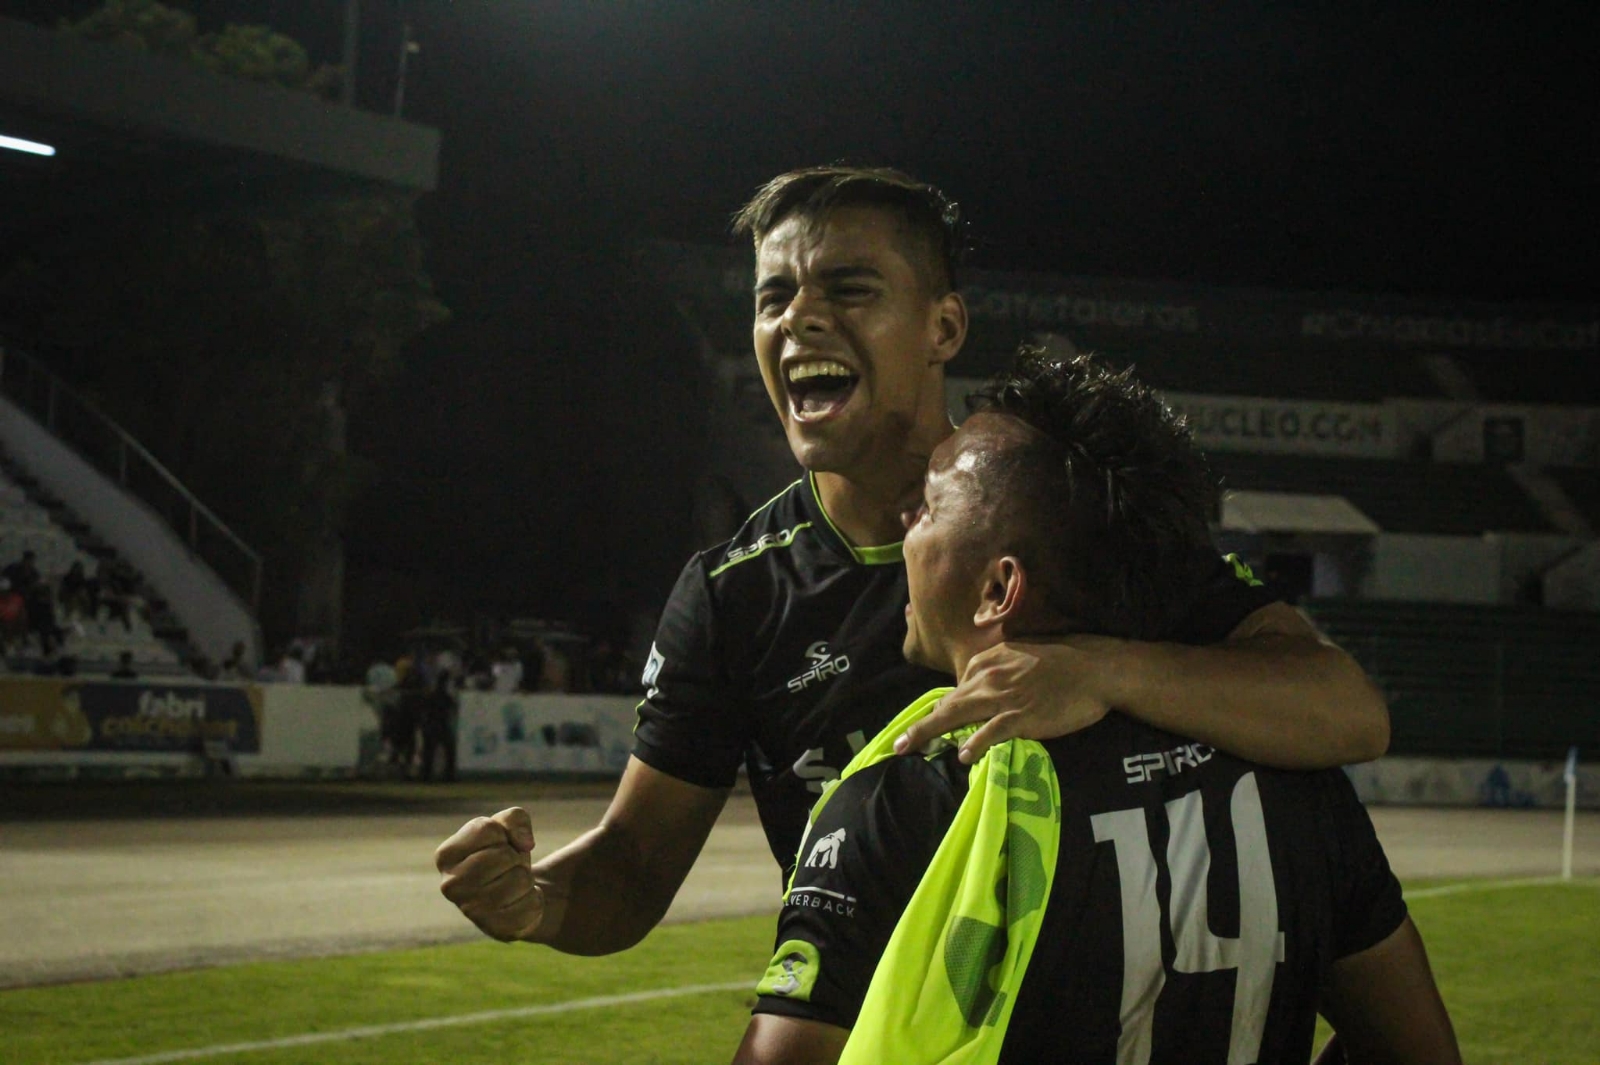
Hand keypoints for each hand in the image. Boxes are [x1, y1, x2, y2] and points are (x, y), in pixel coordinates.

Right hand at [435, 807, 546, 941]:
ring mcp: (471, 911)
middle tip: (508, 867)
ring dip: (525, 877)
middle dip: (515, 857)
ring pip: (520, 879)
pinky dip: (534, 898)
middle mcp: (451, 885)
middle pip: (505, 856)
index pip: (486, 829)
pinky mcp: (495, 929)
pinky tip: (519, 901)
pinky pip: (531, 903)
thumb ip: (515, 819)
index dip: (503, 833)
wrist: (513, 893)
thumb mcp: (507, 825)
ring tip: (512, 883)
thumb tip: (526, 844)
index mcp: (445, 856)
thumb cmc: (503, 853)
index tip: (497, 845)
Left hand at [893, 636, 1125, 763]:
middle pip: (947, 704)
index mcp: (988, 662)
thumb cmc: (1061, 662)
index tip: (928, 727)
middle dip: (921, 725)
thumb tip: (979, 687)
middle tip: (898, 744)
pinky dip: (976, 743)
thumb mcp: (1021, 656)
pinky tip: (963, 756)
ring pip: (959, 717)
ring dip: (931, 733)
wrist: (1094, 669)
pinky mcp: (1022, 717)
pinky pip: (993, 732)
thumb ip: (997, 671)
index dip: (941, 711)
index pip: (956, 690)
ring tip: (910, 749)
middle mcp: (989, 678)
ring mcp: (1004, 698)